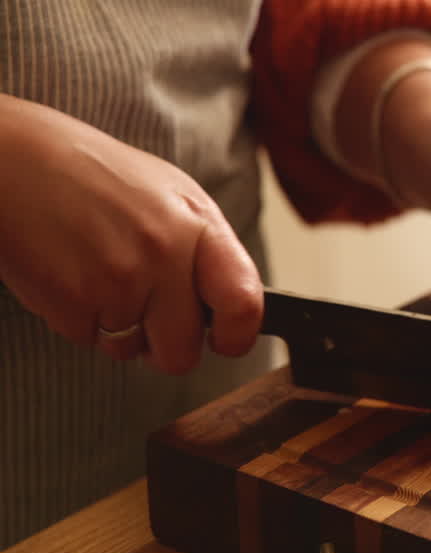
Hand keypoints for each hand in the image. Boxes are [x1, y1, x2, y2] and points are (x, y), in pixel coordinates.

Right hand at [0, 95, 262, 373]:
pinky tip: (72, 277)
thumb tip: (232, 308)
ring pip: (132, 350)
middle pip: (183, 351)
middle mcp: (162, 255)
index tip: (225, 341)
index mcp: (196, 226)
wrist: (12, 160)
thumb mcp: (172, 195)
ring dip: (119, 330)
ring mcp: (116, 282)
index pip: (242, 303)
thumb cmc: (95, 175)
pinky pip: (90, 341)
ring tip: (101, 277)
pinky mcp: (70, 303)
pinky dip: (81, 320)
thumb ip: (209, 252)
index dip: (237, 336)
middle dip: (166, 345)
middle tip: (148, 314)